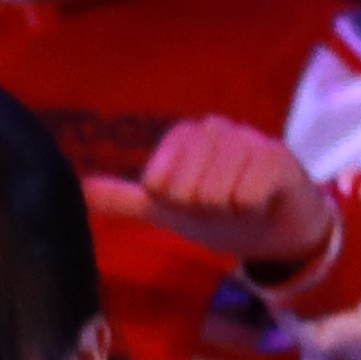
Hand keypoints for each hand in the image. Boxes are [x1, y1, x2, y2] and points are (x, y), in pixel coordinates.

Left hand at [83, 118, 342, 277]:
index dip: (178, 206)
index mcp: (184, 136)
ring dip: (230, 213)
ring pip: (215, 194)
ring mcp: (247, 139)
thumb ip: (124, 199)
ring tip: (244, 206)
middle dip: (205, 212)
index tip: (197, 205)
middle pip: (186, 191)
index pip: (158, 184)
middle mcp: (214, 129)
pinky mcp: (277, 157)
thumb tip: (80, 191)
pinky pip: (246, 196)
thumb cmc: (223, 214)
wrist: (280, 230)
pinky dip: (253, 211)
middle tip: (224, 208)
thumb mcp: (167, 211)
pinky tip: (264, 203)